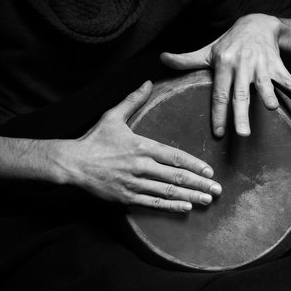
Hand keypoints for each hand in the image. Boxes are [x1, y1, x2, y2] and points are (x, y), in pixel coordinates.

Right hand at [65, 81, 221, 211]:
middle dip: (199, 184)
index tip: (209, 171)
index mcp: (142, 146)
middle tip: (217, 189)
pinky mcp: (126, 197)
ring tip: (207, 200)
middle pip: (176, 176)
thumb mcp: (113, 116)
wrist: (73, 163)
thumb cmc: (94, 139)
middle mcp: (141, 166)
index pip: (175, 156)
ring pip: (167, 191)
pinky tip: (186, 208)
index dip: (195, 164)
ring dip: (190, 196)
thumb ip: (133, 100)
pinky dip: (170, 206)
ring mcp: (134, 183)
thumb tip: (148, 82)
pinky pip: (153, 203)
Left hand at [160, 13, 290, 136]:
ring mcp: (261, 65)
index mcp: (223, 64)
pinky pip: (289, 77)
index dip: (217, 114)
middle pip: (240, 94)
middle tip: (242, 134)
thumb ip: (185, 60)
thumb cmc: (228, 44)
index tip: (218, 133)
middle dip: (241, 113)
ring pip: (265, 84)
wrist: (257, 23)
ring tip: (273, 108)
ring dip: (270, 95)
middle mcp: (242, 65)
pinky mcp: (277, 65)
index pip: (218, 94)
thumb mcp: (207, 51)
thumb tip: (162, 58)